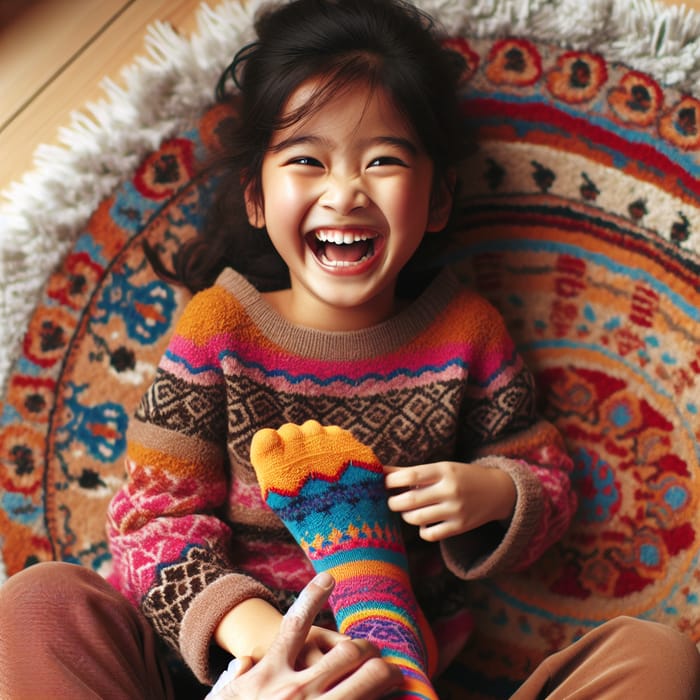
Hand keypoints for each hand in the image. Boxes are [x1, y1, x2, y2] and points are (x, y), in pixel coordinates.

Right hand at [205, 573, 402, 699]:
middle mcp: (295, 690)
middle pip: (346, 652)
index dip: (313, 596)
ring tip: (395, 674)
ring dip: (385, 674)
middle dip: (367, 649)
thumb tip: (243, 662)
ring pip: (366, 680)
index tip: (329, 577)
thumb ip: (235, 679)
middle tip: (378, 652)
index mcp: (270, 674)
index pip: (295, 624)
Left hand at [385, 461, 515, 541]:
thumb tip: (381, 470)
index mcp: (444, 471)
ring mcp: (455, 510)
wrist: (497, 491)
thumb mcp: (440, 468)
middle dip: (393, 502)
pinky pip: (429, 534)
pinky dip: (421, 530)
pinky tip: (423, 522)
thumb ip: (412, 472)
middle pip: (409, 500)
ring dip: (405, 516)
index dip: (392, 481)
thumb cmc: (461, 476)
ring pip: (416, 518)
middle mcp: (450, 490)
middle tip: (391, 501)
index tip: (383, 483)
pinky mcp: (459, 527)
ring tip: (407, 510)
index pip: (411, 476)